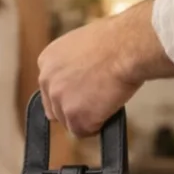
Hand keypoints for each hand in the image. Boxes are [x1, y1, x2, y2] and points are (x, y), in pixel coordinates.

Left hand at [37, 17, 142, 137]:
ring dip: (88, 118)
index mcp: (47, 61)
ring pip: (70, 123)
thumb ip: (72, 65)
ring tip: (106, 101)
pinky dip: (98, 125)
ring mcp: (60, 100)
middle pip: (57, 110)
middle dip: (76, 109)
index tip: (83, 94)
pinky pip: (84, 132)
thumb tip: (79, 79)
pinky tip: (108, 109)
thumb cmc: (114, 42)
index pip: (50, 90)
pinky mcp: (75, 116)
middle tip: (97, 100)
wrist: (126, 47)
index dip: (70, 95)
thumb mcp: (81, 46)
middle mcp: (47, 81)